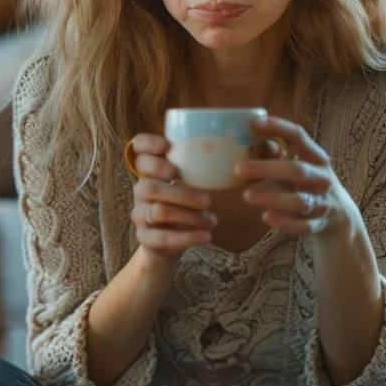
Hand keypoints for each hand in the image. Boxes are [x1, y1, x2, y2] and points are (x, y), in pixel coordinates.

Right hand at [127, 132, 215, 259]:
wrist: (169, 241)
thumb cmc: (186, 204)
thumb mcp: (192, 183)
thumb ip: (205, 167)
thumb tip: (247, 149)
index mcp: (151, 170)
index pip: (138, 148)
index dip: (148, 144)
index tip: (167, 147)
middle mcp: (141, 189)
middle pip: (149, 185)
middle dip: (180, 192)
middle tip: (208, 199)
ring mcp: (140, 214)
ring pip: (158, 211)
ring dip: (189, 216)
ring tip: (213, 220)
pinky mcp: (144, 237)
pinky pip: (162, 238)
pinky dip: (187, 237)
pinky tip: (206, 236)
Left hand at [236, 116, 354, 236]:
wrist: (339, 217)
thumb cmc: (305, 185)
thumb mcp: (294, 166)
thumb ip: (272, 156)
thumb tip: (242, 143)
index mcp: (315, 157)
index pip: (299, 137)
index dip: (278, 128)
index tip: (255, 123)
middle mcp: (322, 178)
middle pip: (297, 170)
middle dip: (267, 168)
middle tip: (238, 168)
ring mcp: (323, 202)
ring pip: (300, 200)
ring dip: (273, 198)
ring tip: (247, 196)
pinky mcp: (318, 224)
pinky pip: (303, 225)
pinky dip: (285, 222)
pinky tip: (266, 216)